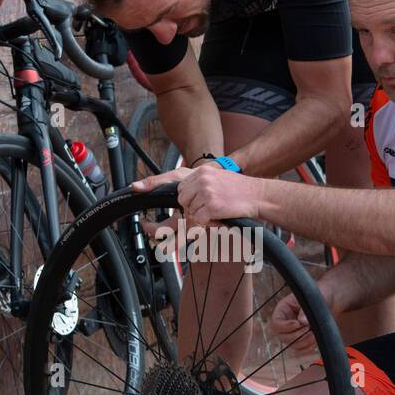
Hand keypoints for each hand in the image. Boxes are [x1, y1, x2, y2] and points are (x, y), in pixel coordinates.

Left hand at [135, 165, 262, 227]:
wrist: (259, 195)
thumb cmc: (239, 193)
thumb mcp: (217, 182)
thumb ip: (197, 188)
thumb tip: (182, 203)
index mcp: (201, 172)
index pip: (171, 178)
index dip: (151, 183)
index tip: (135, 187)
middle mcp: (201, 179)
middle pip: (181, 200)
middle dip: (191, 208)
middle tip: (208, 208)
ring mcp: (206, 191)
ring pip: (190, 212)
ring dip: (202, 216)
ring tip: (219, 210)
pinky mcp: (211, 205)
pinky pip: (199, 220)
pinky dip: (209, 222)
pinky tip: (221, 215)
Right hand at [269, 291, 315, 354]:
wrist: (331, 299)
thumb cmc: (320, 293)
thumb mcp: (313, 297)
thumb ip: (305, 309)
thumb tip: (302, 321)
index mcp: (283, 309)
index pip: (276, 322)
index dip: (285, 326)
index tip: (298, 323)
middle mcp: (286, 321)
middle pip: (282, 336)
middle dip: (297, 335)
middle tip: (309, 329)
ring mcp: (293, 332)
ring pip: (292, 345)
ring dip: (304, 342)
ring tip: (315, 333)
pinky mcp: (302, 339)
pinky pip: (300, 350)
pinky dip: (308, 348)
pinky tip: (315, 340)